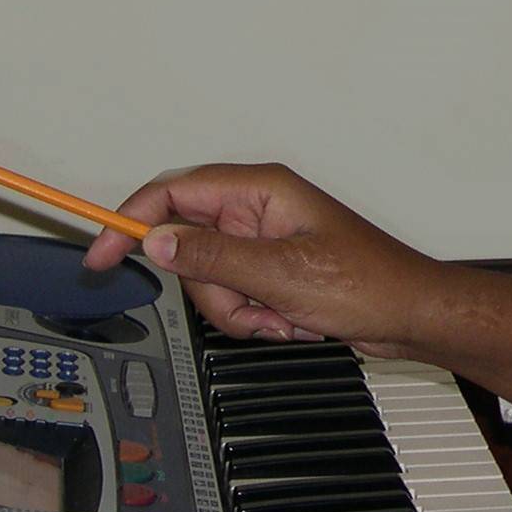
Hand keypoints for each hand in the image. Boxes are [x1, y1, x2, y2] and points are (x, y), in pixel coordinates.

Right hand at [80, 162, 438, 353]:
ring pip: (209, 280)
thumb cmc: (369, 284)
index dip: (131, 220)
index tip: (102, 252)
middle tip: (249, 304)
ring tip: (283, 317)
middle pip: (187, 246)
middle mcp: (259, 210)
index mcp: (261, 190)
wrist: (410, 316)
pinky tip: (292, 321)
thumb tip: (158, 241)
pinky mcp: (271, 273)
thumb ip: (213, 256)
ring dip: (240, 311)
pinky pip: (235, 298)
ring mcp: (264, 243)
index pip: (174, 193)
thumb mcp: (281, 274)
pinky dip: (257, 319)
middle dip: (212, 289)